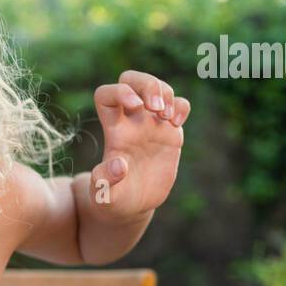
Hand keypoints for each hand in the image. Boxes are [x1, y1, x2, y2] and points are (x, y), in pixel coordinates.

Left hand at [88, 71, 190, 219]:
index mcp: (113, 130)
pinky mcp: (169, 133)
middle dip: (147, 84)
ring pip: (157, 88)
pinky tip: (176, 124)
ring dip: (166, 94)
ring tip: (167, 118)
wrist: (133, 206)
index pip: (107, 94)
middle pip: (132, 79)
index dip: (119, 91)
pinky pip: (178, 106)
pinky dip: (181, 106)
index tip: (135, 106)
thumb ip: (105, 181)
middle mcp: (131, 122)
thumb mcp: (104, 196)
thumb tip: (119, 164)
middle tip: (156, 107)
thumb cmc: (113, 199)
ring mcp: (151, 125)